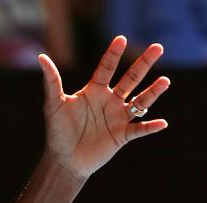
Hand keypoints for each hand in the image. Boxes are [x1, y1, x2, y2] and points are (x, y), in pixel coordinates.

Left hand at [39, 36, 169, 179]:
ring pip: (140, 102)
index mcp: (95, 91)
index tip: (121, 39)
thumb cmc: (58, 131)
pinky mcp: (122, 135)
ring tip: (165, 81)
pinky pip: (139, 129)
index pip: (107, 68)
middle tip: (158, 47)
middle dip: (143, 64)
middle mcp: (110, 101)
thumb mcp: (53, 105)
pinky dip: (150, 127)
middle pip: (130, 79)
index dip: (113, 54)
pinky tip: (162, 123)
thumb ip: (51, 81)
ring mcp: (118, 117)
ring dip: (152, 92)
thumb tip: (41, 57)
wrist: (63, 160)